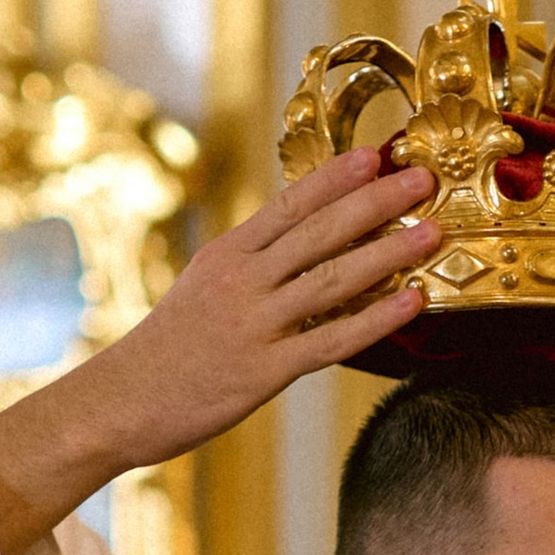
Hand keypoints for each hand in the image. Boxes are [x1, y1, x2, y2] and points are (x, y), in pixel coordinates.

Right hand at [0, 147, 438, 554]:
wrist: (122, 401)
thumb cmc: (171, 345)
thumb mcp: (206, 284)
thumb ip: (256, 259)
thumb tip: (307, 232)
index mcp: (228, 254)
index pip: (289, 204)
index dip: (335, 177)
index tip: (375, 153)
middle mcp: (242, 280)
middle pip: (318, 231)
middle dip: (375, 202)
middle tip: (421, 178)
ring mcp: (254, 324)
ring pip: (331, 279)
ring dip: (387, 253)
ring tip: (432, 231)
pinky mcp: (264, 371)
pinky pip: (332, 340)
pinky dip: (376, 319)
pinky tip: (412, 302)